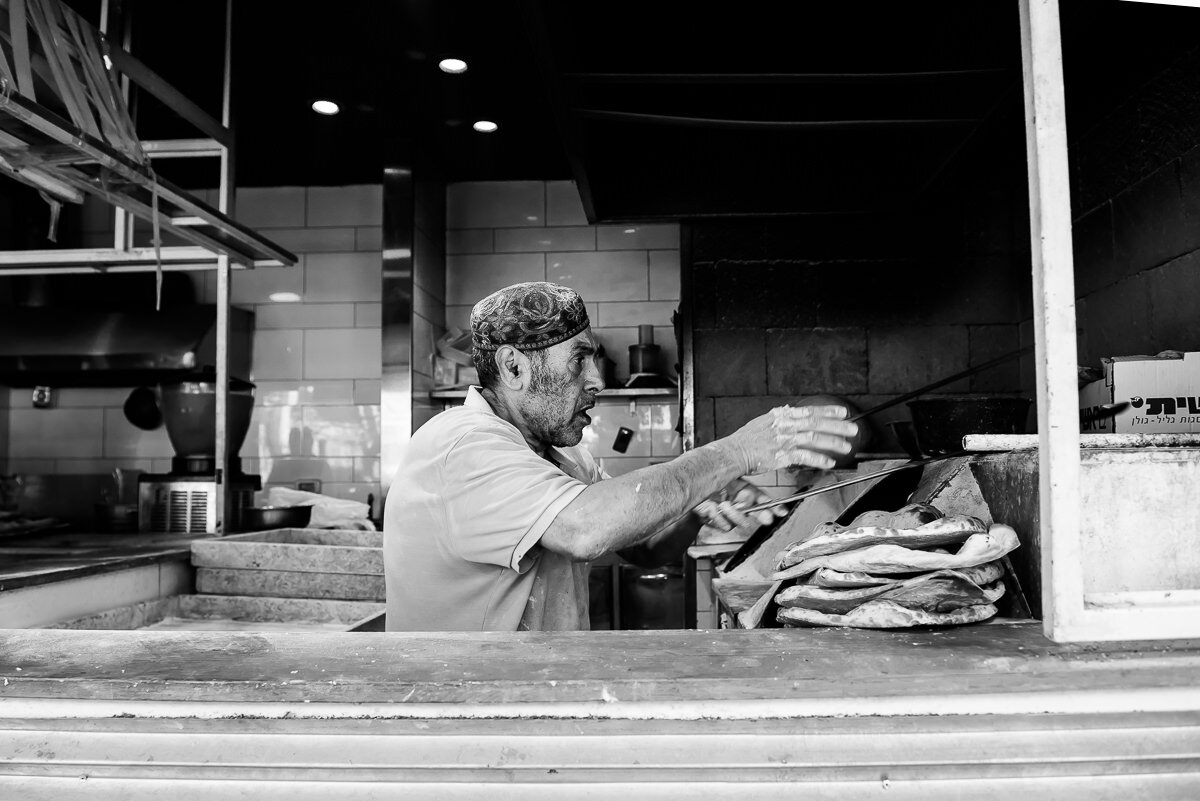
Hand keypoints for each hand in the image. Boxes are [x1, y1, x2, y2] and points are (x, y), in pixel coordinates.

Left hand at [693, 479, 784, 543]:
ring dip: (734, 513)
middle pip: (757, 513)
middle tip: (767, 517)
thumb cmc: (709, 481)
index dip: (774, 507)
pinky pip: (725, 525)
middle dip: (762, 514)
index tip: (782, 512)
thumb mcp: (729, 478)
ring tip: (723, 504)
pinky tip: (713, 508)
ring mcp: (731, 515)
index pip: (764, 500)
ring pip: (742, 521)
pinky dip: (718, 517)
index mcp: (745, 492)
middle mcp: (740, 505)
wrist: (690, 489)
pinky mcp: (720, 522)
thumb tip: (754, 497)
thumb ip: (742, 487)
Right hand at [718, 405, 858, 473]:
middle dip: (837, 426)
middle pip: (816, 423)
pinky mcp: (781, 455)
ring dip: (832, 443)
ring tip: (846, 447)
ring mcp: (783, 440)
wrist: (734, 452)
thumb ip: (781, 418)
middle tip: (853, 429)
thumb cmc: (748, 439)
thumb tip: (793, 412)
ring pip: (813, 438)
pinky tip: (829, 462)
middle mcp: (784, 425)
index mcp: (781, 415)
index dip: (828, 410)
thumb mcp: (764, 421)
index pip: (809, 410)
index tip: (843, 412)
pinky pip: (804, 456)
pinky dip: (818, 459)